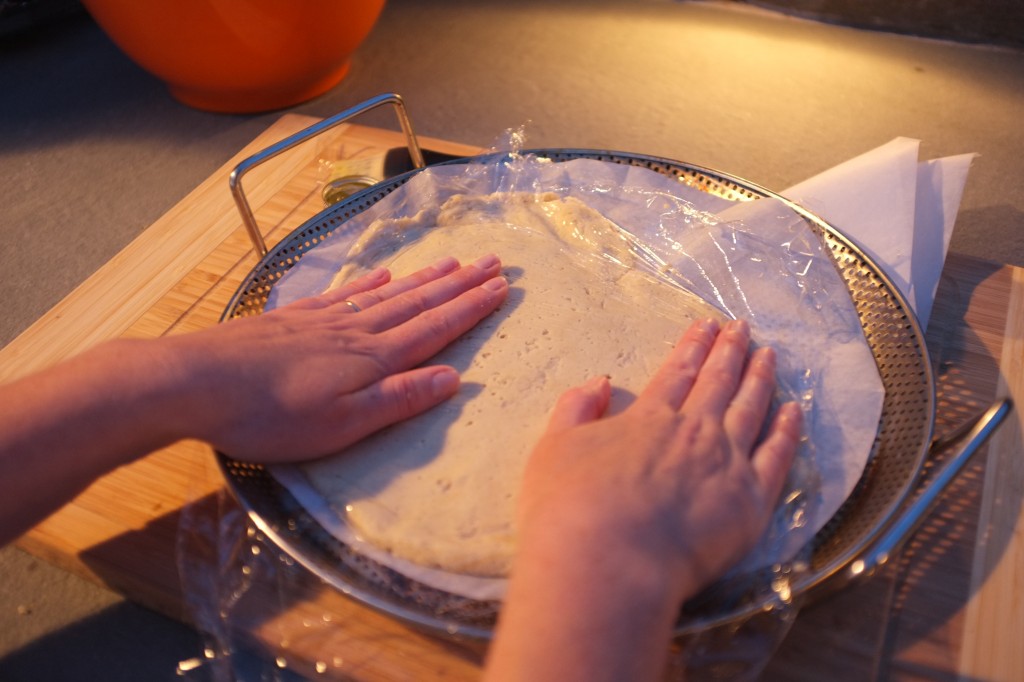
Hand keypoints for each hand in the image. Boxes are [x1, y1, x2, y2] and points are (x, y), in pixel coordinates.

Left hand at [160, 253, 508, 461]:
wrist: (198, 382)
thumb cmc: (272, 417)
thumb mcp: (343, 424)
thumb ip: (399, 399)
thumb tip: (454, 378)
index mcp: (373, 359)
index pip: (435, 328)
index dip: (471, 308)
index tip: (502, 287)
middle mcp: (356, 331)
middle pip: (417, 302)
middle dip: (458, 284)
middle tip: (492, 262)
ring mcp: (324, 320)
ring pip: (386, 293)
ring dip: (423, 278)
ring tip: (452, 261)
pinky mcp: (295, 319)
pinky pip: (345, 293)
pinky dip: (370, 283)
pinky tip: (382, 274)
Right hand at [518, 318, 801, 601]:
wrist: (608, 562)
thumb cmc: (568, 509)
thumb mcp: (553, 448)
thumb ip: (576, 409)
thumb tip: (600, 381)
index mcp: (648, 418)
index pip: (677, 373)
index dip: (693, 346)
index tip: (706, 324)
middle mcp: (693, 432)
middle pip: (718, 382)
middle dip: (731, 350)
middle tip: (742, 327)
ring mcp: (726, 463)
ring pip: (751, 409)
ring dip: (761, 378)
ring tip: (770, 355)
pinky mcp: (751, 501)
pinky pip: (777, 457)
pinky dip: (787, 430)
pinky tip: (794, 410)